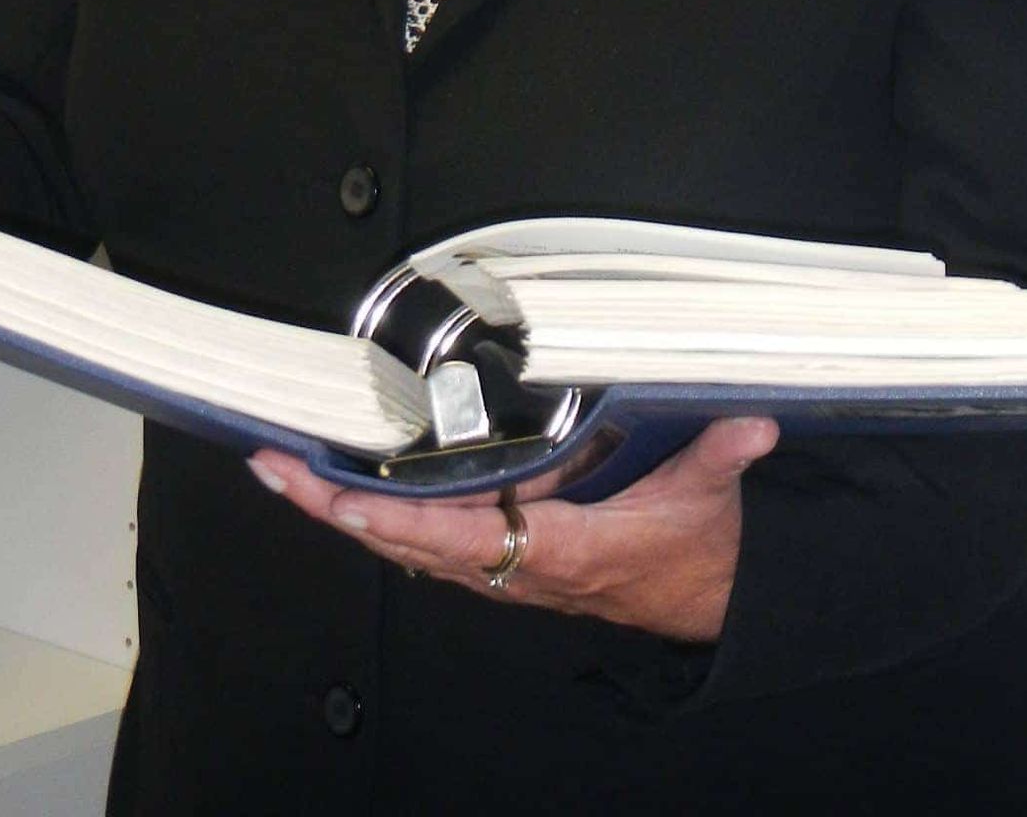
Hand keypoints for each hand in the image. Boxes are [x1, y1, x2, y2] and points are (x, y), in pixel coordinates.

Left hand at [247, 416, 779, 642]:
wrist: (702, 599)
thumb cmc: (693, 548)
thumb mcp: (709, 499)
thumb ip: (723, 457)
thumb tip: (751, 427)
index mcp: (558, 549)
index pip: (463, 538)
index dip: (399, 522)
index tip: (344, 501)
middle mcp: (516, 566)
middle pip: (406, 543)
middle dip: (334, 508)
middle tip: (275, 465)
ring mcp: (502, 569)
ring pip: (404, 546)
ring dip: (341, 512)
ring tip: (286, 469)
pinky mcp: (500, 561)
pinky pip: (423, 544)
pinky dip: (375, 520)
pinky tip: (340, 495)